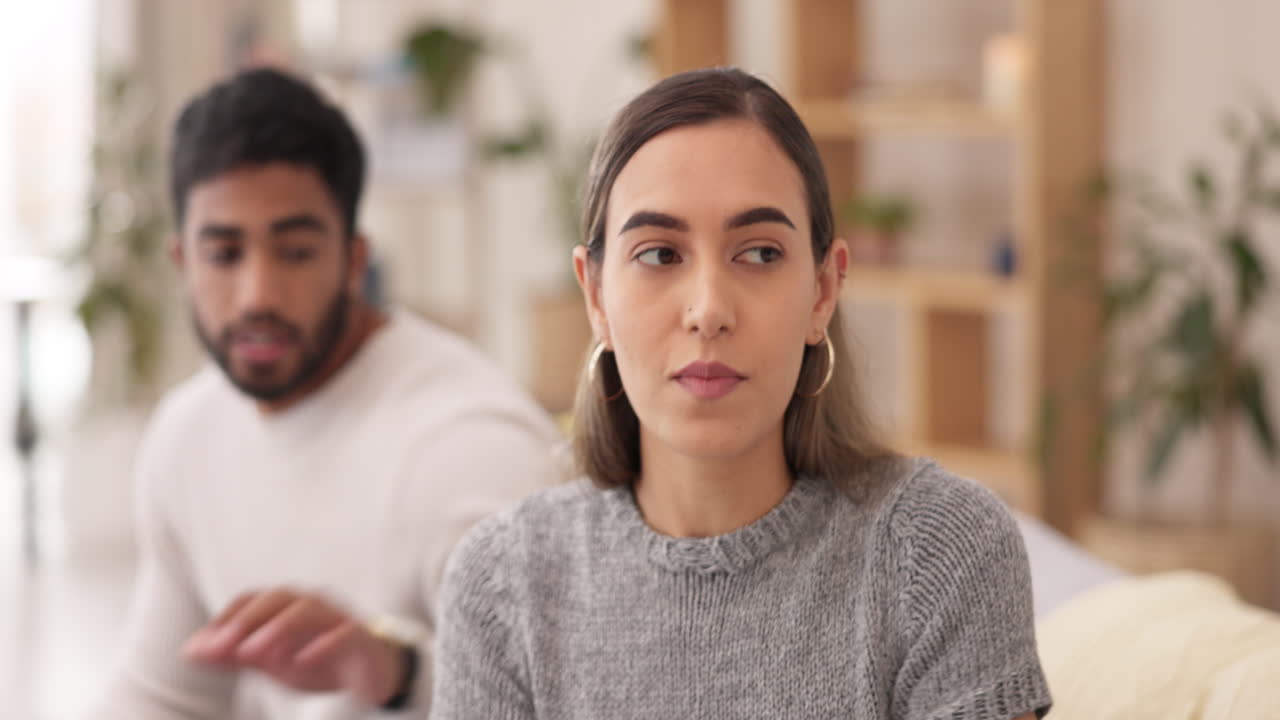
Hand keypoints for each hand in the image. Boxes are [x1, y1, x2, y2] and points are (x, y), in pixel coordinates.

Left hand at [183, 588, 404, 705]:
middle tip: (221, 648)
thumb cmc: (315, 660)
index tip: (203, 646)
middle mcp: (312, 604)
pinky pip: (344, 633)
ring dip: (278, 628)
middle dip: (247, 621)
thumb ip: (234, 655)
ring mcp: (339, 618)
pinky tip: (302, 660)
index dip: (226, 618)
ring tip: (254, 654)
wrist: (370, 675)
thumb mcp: (270, 662)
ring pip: (309, 609)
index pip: (252, 599)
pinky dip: (322, 643)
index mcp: (287, 606)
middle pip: (278, 598)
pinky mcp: (361, 638)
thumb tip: (190, 651)